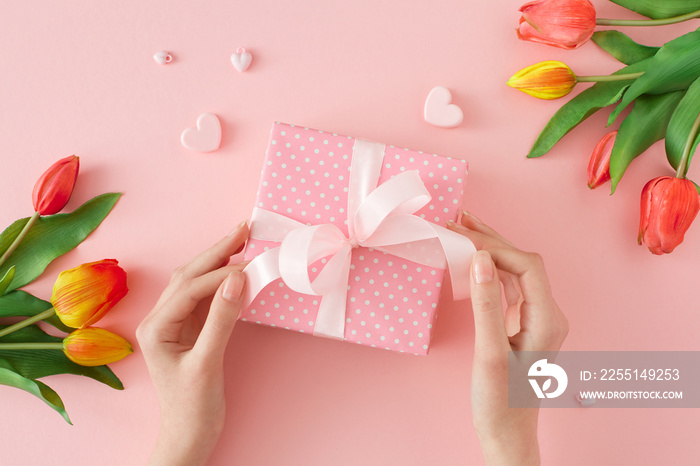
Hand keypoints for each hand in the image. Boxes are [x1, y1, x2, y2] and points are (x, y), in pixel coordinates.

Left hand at [136, 221, 248, 465]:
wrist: (188, 435)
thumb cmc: (193, 407)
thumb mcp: (208, 362)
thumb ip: (222, 319)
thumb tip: (238, 278)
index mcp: (156, 326)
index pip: (191, 288)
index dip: (222, 274)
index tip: (252, 265)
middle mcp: (159, 319)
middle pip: (189, 275)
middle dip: (217, 251)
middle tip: (244, 229)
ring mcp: (173, 323)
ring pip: (194, 281)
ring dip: (218, 261)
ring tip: (241, 240)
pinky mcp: (187, 329)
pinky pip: (204, 296)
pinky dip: (221, 281)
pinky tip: (236, 271)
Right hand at [447, 212, 567, 465]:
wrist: (506, 434)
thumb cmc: (500, 401)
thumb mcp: (490, 354)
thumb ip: (486, 304)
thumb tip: (480, 259)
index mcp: (547, 319)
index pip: (527, 266)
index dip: (496, 247)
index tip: (464, 237)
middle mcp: (546, 314)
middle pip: (522, 263)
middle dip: (491, 240)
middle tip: (458, 219)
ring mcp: (535, 318)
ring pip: (514, 271)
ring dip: (489, 249)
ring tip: (461, 229)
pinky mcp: (521, 323)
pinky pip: (507, 286)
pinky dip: (488, 269)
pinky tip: (471, 260)